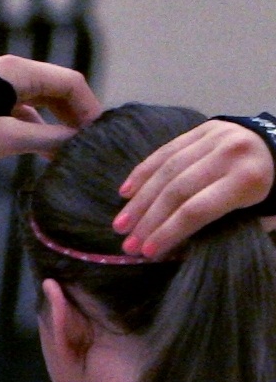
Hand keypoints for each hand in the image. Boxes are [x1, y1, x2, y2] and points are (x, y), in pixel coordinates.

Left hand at [0, 56, 99, 170]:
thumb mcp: (10, 138)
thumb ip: (49, 139)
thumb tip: (79, 142)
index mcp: (17, 70)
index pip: (69, 82)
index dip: (88, 107)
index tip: (98, 132)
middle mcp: (9, 71)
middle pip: (57, 89)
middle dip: (75, 116)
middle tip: (90, 142)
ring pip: (41, 102)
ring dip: (57, 125)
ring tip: (71, 151)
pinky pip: (23, 111)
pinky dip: (37, 129)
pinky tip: (48, 151)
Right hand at [118, 117, 274, 256]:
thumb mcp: (259, 214)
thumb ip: (222, 227)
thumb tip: (177, 246)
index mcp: (248, 179)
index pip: (197, 209)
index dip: (168, 231)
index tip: (147, 252)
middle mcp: (229, 154)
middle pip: (177, 190)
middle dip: (149, 220)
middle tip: (128, 243)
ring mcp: (215, 137)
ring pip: (167, 170)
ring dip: (139, 200)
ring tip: (121, 224)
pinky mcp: (204, 128)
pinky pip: (166, 151)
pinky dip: (143, 172)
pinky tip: (126, 193)